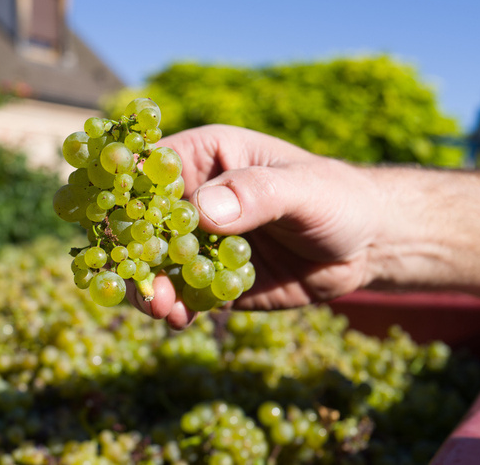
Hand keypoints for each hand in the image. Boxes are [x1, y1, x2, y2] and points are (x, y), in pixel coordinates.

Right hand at [128, 125, 384, 327]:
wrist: (367, 245)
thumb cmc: (336, 197)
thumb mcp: (302, 188)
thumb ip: (256, 194)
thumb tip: (203, 212)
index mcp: (205, 157)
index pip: (149, 169)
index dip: (124, 192)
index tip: (112, 223)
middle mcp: (193, 197)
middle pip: (141, 223)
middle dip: (132, 252)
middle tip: (139, 280)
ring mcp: (198, 242)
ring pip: (154, 264)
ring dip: (149, 286)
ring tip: (161, 309)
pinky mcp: (209, 279)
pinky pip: (181, 294)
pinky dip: (173, 308)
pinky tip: (178, 320)